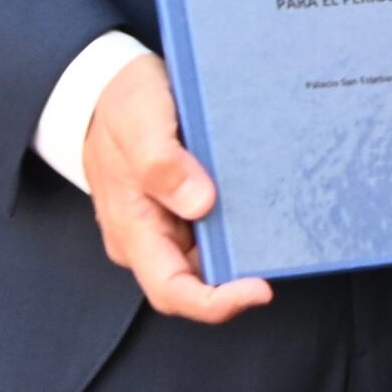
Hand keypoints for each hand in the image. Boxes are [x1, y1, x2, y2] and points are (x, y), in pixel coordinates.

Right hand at [83, 51, 270, 323]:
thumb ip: (161, 163)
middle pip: (202, 279)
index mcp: (133, 232)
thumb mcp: (137, 122)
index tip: (260, 289)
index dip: (216, 303)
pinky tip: (269, 199)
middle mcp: (151, 238)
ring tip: (284, 216)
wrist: (106, 88)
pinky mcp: (183, 206)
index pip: (172, 291)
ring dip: (247, 244)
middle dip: (243, 271)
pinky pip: (217, 227)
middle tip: (285, 242)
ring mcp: (167, 224)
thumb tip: (201, 203)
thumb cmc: (118, 105)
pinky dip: (243, 220)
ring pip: (214, 254)